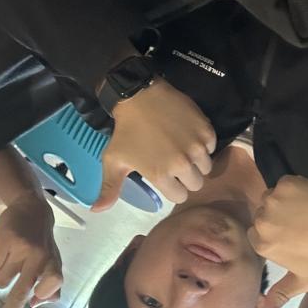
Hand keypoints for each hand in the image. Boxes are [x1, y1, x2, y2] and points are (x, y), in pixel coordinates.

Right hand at [0, 196, 62, 307]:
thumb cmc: (42, 243)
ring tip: (13, 256)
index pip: (54, 282)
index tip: (33, 301)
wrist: (31, 208)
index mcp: (53, 265)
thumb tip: (37, 303)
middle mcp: (39, 257)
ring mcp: (21, 248)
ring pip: (0, 281)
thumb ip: (51, 285)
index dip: (44, 290)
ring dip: (3, 273)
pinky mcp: (4, 239)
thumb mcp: (52, 263)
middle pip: (20, 293)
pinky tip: (4, 249)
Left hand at [94, 79, 215, 210]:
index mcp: (162, 176)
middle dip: (187, 177)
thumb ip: (109, 188)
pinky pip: (212, 146)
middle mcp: (182, 164)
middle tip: (177, 164)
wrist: (138, 95)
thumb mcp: (113, 160)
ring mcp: (196, 147)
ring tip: (184, 151)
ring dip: (197, 162)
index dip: (174, 188)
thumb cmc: (125, 131)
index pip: (180, 197)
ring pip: (207, 167)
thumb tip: (95, 212)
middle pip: (196, 184)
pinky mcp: (206, 130)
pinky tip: (190, 136)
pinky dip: (204, 144)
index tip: (168, 177)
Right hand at [247, 177, 307, 307]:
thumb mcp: (303, 280)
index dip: (274, 235)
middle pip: (262, 215)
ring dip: (282, 202)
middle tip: (299, 224)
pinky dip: (294, 189)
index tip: (291, 236)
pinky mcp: (288, 182)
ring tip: (304, 211)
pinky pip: (284, 183)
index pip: (257, 234)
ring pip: (271, 198)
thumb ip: (281, 296)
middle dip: (276, 219)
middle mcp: (262, 220)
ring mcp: (274, 199)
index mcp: (262, 243)